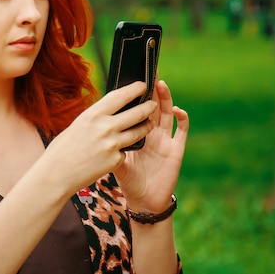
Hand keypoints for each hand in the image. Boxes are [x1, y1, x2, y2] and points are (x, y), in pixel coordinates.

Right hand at [42, 82, 157, 194]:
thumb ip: (96, 118)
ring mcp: (112, 145)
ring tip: (149, 124)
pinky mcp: (115, 160)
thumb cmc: (62, 149)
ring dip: (146, 127)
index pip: (120, 96)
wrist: (56, 175)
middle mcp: (105, 127)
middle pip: (136, 113)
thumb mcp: (78, 125)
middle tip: (153, 104)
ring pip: (138, 132)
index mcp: (93, 114)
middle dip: (148, 107)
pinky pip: (125, 152)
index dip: (134, 89)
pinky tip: (115, 153)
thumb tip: (111, 110)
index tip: (142, 85)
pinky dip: (122, 151)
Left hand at [114, 80, 188, 213]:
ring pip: (166, 113)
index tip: (131, 78)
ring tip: (160, 84)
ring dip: (165, 98)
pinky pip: (181, 131)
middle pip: (152, 105)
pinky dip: (182, 118)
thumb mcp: (114, 162)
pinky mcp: (176, 149)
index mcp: (136, 132)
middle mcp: (152, 132)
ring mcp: (165, 139)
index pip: (135, 108)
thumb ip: (108, 147)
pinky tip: (178, 110)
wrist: (144, 201)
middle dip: (151, 89)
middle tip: (149, 72)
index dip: (135, 95)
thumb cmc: (129, 181)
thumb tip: (92, 134)